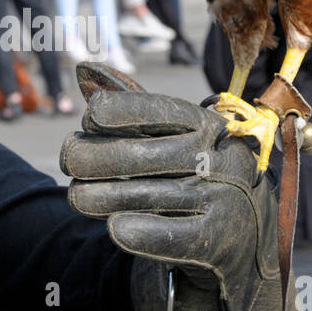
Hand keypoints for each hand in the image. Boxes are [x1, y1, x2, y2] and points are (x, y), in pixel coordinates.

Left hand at [59, 63, 306, 310]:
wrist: (242, 236)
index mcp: (208, 124)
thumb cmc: (192, 174)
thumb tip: (84, 70)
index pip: (156, 110)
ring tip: (79, 196)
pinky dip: (134, 232)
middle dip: (91, 156)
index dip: (114, 111)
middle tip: (70, 162)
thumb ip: (129, 105)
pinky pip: (167, 236)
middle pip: (139, 154)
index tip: (88, 119)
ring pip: (143, 196)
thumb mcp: (170, 136)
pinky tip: (114, 227)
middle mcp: (219, 157)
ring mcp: (223, 199)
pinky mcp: (219, 240)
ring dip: (97, 197)